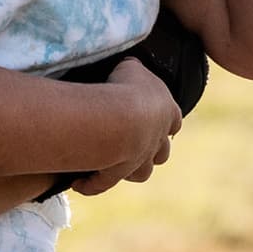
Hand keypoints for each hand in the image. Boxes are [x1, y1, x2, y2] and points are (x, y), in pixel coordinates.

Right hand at [73, 59, 179, 196]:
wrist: (119, 118)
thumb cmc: (126, 87)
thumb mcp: (131, 68)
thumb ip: (132, 71)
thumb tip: (128, 67)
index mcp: (168, 112)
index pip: (173, 120)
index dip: (164, 119)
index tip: (150, 117)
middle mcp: (157, 140)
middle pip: (161, 152)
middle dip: (150, 149)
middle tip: (131, 142)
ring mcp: (140, 160)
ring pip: (142, 172)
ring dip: (129, 170)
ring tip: (109, 163)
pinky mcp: (118, 174)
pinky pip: (104, 183)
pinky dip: (92, 184)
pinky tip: (79, 183)